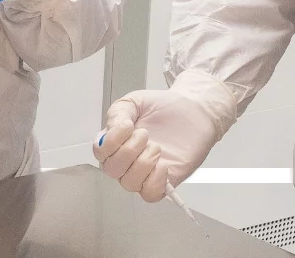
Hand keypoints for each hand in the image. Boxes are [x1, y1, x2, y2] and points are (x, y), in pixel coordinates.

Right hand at [93, 72, 236, 201]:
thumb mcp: (135, 101)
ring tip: (156, 147)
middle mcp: (127, 160)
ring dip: (143, 163)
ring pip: (129, 183)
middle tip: (145, 134)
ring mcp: (145, 172)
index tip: (127, 124)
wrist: (194, 110)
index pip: (100, 152)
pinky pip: (150, 194)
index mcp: (116, 141)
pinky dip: (154, 180)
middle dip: (128, 151)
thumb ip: (118, 113)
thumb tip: (110, 130)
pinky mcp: (164, 181)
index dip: (110, 142)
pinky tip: (163, 165)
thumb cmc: (165, 107)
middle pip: (112, 170)